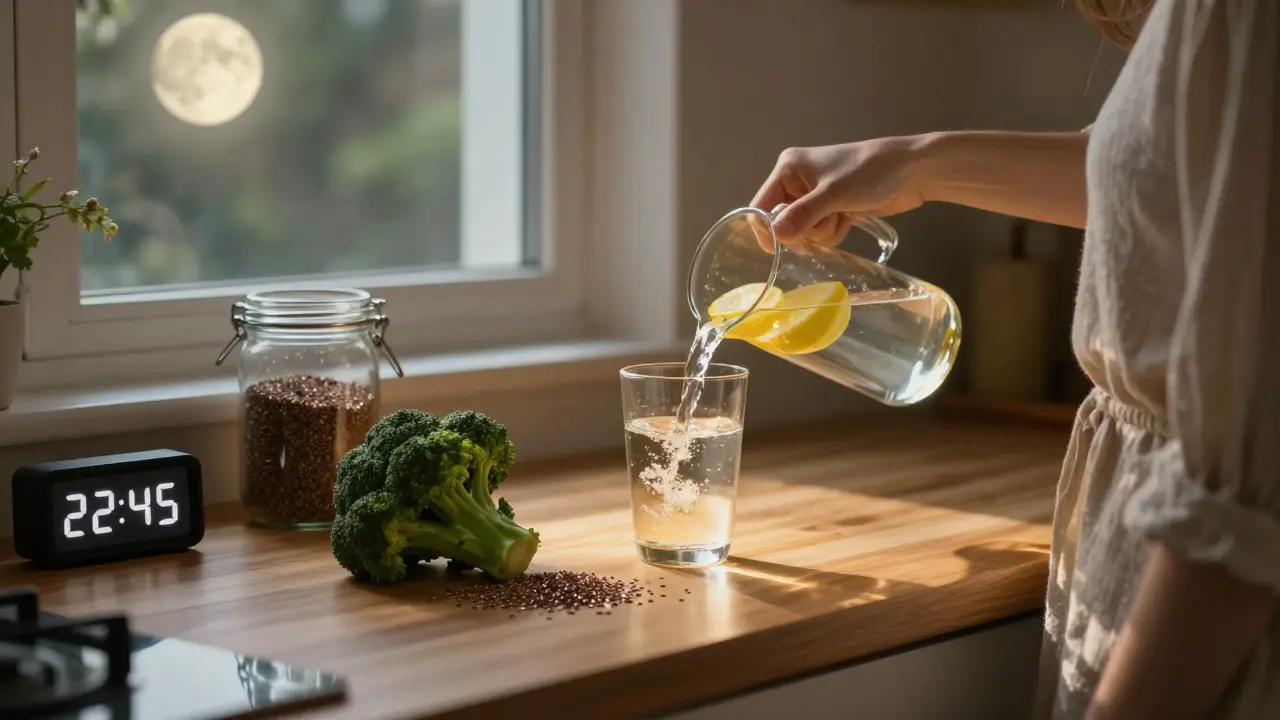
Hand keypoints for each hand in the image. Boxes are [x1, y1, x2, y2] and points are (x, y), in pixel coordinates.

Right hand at [750, 136, 932, 247]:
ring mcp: (813, 196)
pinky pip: (819, 232)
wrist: (912, 171)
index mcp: (788, 168)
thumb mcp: (834, 193)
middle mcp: (796, 182)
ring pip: (802, 231)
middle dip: (805, 229)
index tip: (783, 246)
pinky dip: (833, 230)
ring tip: (843, 214)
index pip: (760, 206)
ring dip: (822, 231)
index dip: (767, 229)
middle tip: (827, 217)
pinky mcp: (830, 207)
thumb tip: (775, 235)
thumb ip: (803, 215)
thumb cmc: (871, 172)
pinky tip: (849, 217)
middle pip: (781, 222)